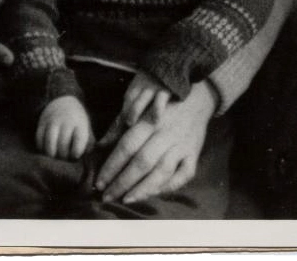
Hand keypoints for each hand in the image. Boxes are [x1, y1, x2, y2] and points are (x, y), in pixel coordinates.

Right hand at [37, 95, 93, 160]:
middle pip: (63, 144)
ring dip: (52, 155)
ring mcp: (52, 122)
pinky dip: (42, 149)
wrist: (62, 102)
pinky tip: (47, 150)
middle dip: (63, 156)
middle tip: (64, 158)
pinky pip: (39, 141)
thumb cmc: (76, 122)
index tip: (75, 155)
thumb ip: (88, 144)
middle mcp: (66, 121)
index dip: (76, 152)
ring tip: (55, 156)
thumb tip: (84, 158)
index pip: (79, 140)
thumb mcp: (86, 129)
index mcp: (80, 123)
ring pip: (49, 144)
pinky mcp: (41, 124)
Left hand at [94, 80, 214, 204]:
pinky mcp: (194, 154)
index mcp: (151, 120)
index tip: (99, 182)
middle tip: (107, 196)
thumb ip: (119, 126)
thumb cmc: (162, 105)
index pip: (127, 146)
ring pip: (162, 171)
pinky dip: (168, 187)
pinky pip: (183, 175)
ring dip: (142, 189)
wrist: (197, 98)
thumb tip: (100, 147)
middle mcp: (168, 133)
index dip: (111, 166)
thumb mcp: (140, 108)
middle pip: (143, 161)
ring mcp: (183, 145)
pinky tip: (152, 194)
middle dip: (122, 182)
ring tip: (126, 199)